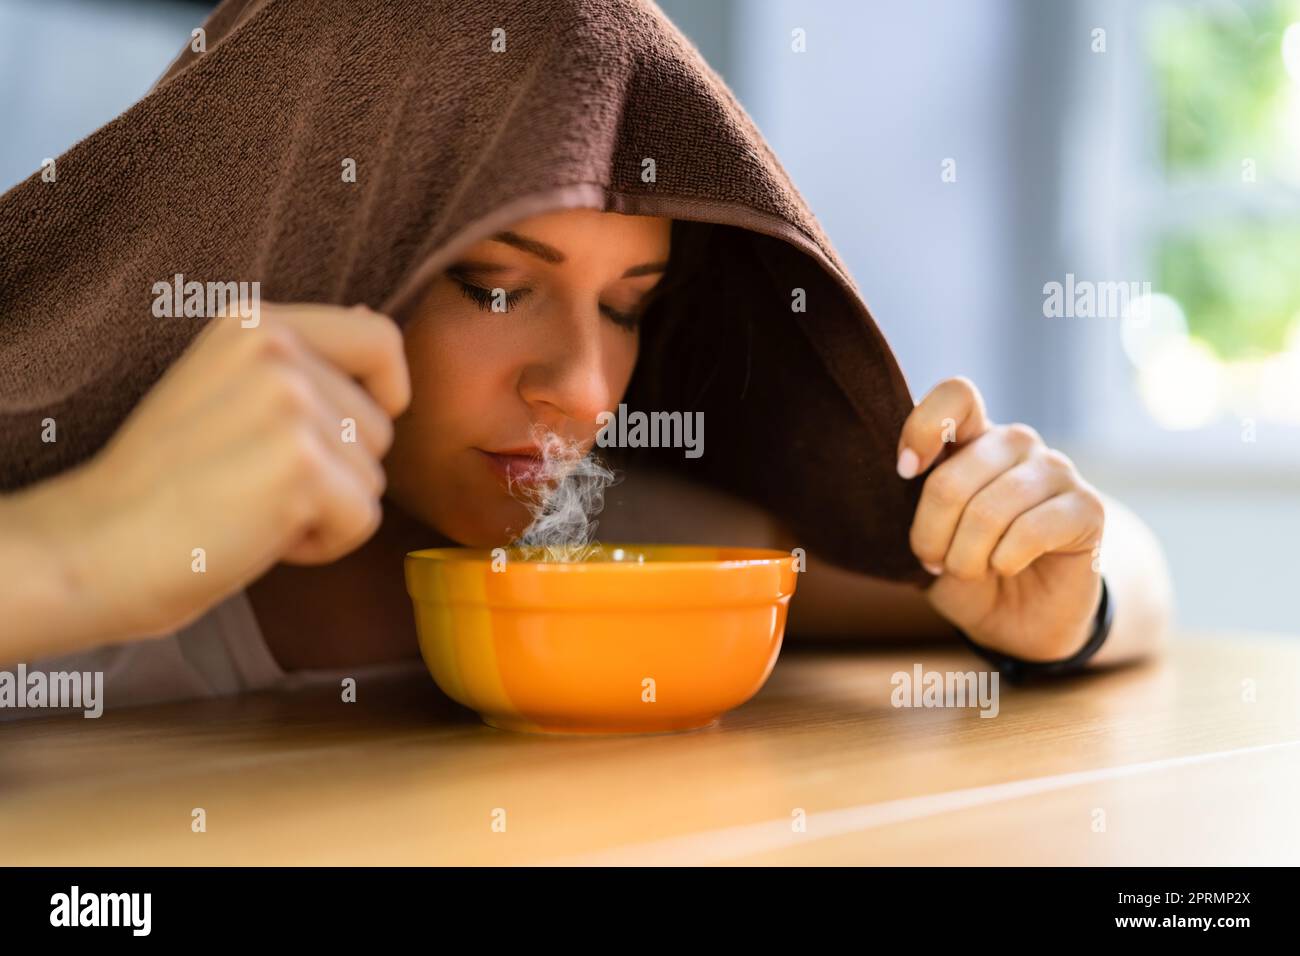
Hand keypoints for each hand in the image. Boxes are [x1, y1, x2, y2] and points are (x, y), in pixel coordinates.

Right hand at [22, 302, 409, 643]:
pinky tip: (257, 535)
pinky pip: (364, 519)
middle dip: (336, 472)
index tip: (342, 434)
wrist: (96, 546)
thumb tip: (374, 318)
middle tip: (254, 483)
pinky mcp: (299, 465)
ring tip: (250, 505)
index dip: (385, 395)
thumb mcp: (230, 388)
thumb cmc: (167, 483)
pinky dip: (323, 545)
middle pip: (381, 426)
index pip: (380, 340)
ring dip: (325, 510)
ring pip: (373, 476)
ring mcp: (288, 402)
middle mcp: (276, 348)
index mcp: (257, 321)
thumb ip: (305, 359)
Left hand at [897, 376, 1105, 661]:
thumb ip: (914, 500)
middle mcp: (1016, 443)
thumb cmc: (967, 567)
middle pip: (952, 478)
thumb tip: (903, 469)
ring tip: (966, 570)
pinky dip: (1004, 559)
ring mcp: (1056, 470)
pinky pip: (1030, 530)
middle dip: (931, 534)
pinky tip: (1006, 566)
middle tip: (932, 560)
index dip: (922, 428)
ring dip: (965, 556)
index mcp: (974, 437)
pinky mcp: (1088, 507)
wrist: (1020, 618)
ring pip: (989, 508)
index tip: (904, 473)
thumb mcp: (927, 536)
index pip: (957, 395)